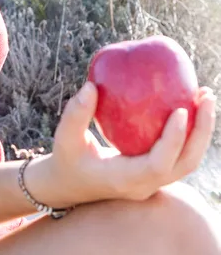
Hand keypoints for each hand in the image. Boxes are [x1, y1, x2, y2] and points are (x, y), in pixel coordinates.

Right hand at [40, 81, 215, 207]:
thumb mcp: (64, 138)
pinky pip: (180, 153)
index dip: (173, 139)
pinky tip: (189, 104)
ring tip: (205, 97)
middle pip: (185, 163)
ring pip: (188, 160)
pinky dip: (190, 131)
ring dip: (201, 130)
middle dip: (201, 130)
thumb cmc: (67, 159)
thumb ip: (75, 114)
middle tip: (205, 95)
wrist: (70, 185)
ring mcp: (153, 181)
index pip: (158, 164)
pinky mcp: (155, 172)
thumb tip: (92, 85)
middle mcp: (145, 184)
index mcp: (125, 179)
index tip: (181, 109)